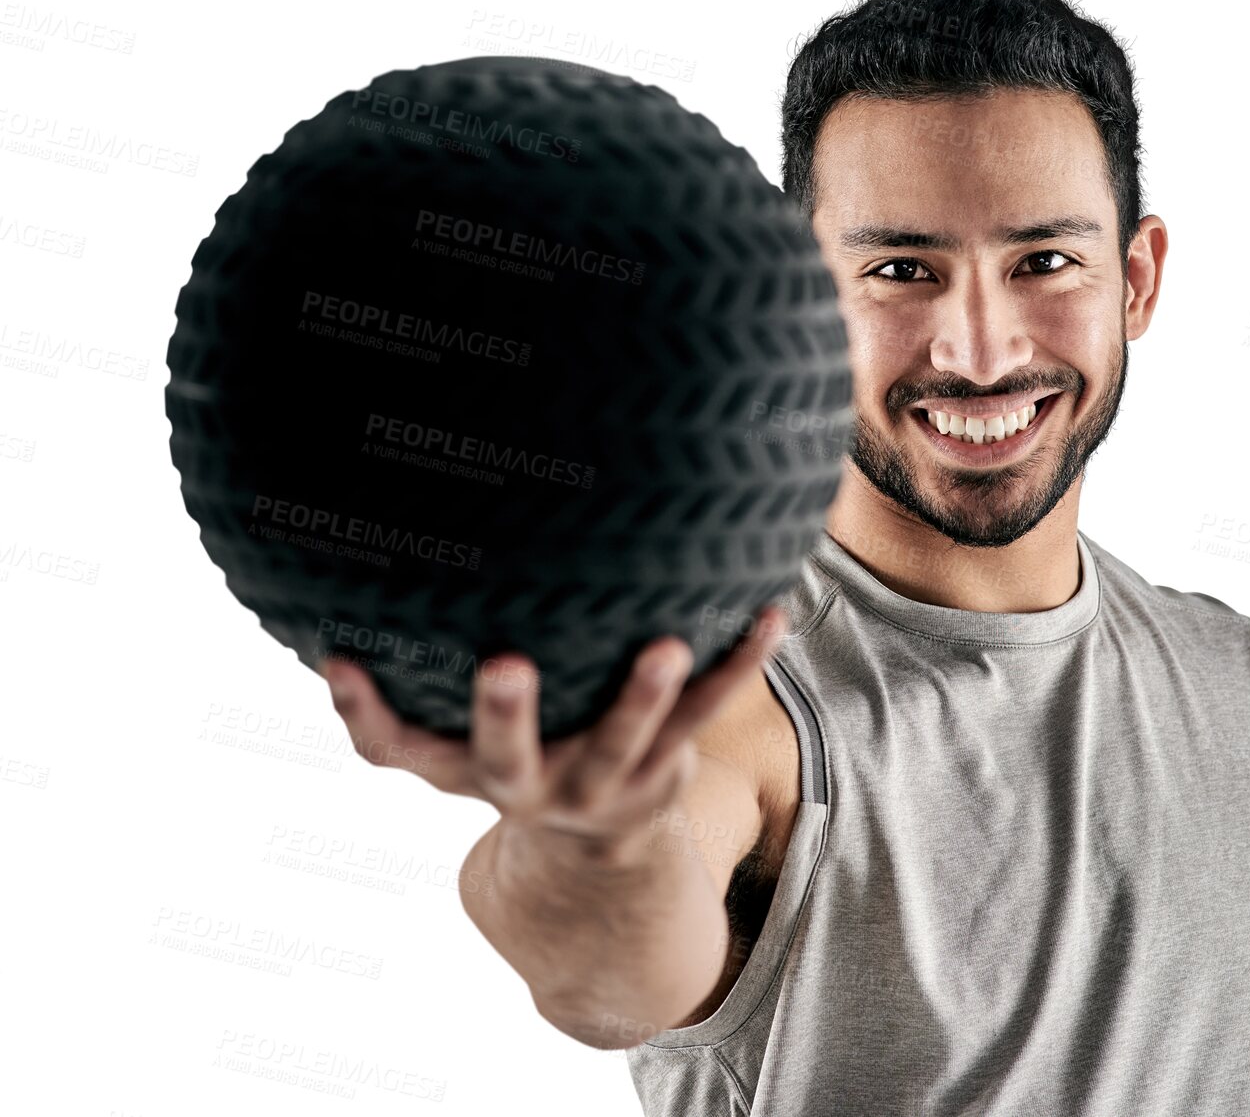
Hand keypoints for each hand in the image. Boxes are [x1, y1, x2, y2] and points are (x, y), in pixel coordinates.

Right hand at [315, 608, 787, 867]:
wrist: (603, 842)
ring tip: (667, 647)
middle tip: (503, 666)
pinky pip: (708, 711)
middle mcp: (529, 785)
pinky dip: (740, 663)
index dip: (361, 712)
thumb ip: (422, 668)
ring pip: (624, 741)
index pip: (394, 750)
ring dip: (646, 697)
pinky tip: (770, 615)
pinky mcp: (666, 766)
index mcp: (465, 769)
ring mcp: (602, 780)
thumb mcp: (460, 729)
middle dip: (505, 715)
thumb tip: (370, 545)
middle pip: (509, 760)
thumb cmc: (519, 750)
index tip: (340, 659)